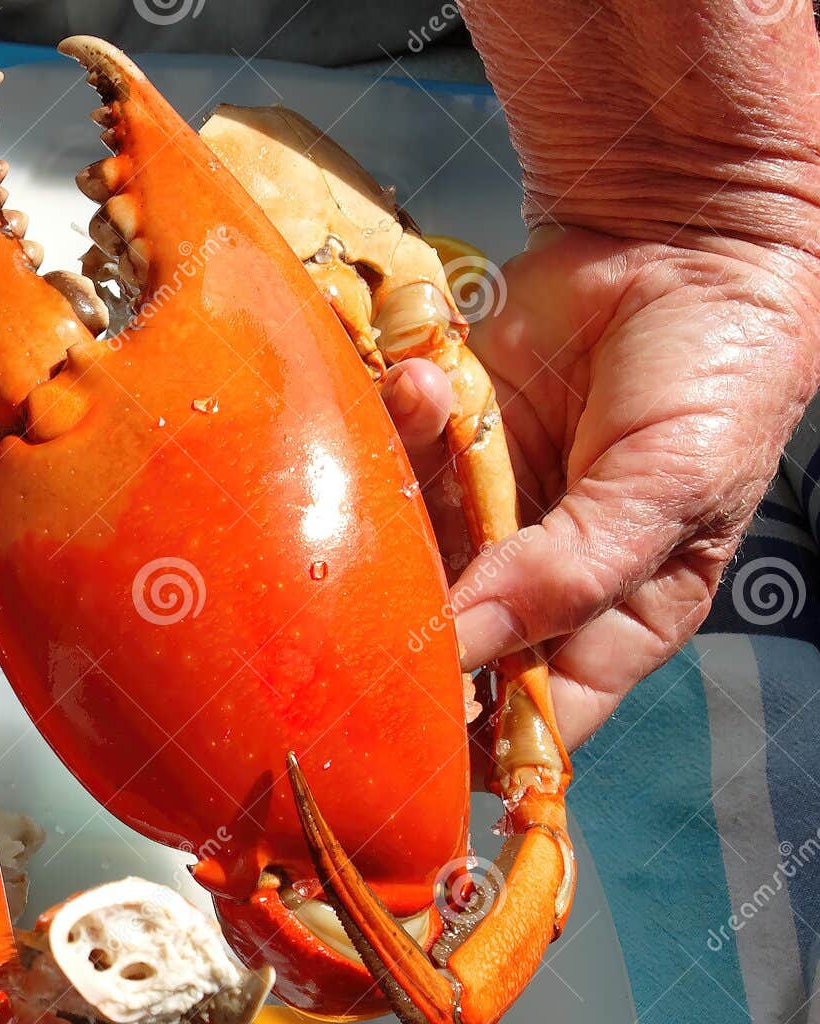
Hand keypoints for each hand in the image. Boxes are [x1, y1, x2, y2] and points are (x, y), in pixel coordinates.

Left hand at [379, 229, 819, 746]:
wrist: (683, 233)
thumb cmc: (715, 372)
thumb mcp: (669, 488)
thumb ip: (571, 575)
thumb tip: (466, 646)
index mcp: (611, 619)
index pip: (532, 714)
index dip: (475, 735)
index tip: (412, 728)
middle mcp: (533, 581)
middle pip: (445, 647)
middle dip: (406, 621)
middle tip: (362, 591)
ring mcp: (482, 514)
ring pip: (404, 556)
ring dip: (394, 505)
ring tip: (426, 421)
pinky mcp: (444, 446)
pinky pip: (392, 462)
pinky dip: (395, 423)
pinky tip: (421, 380)